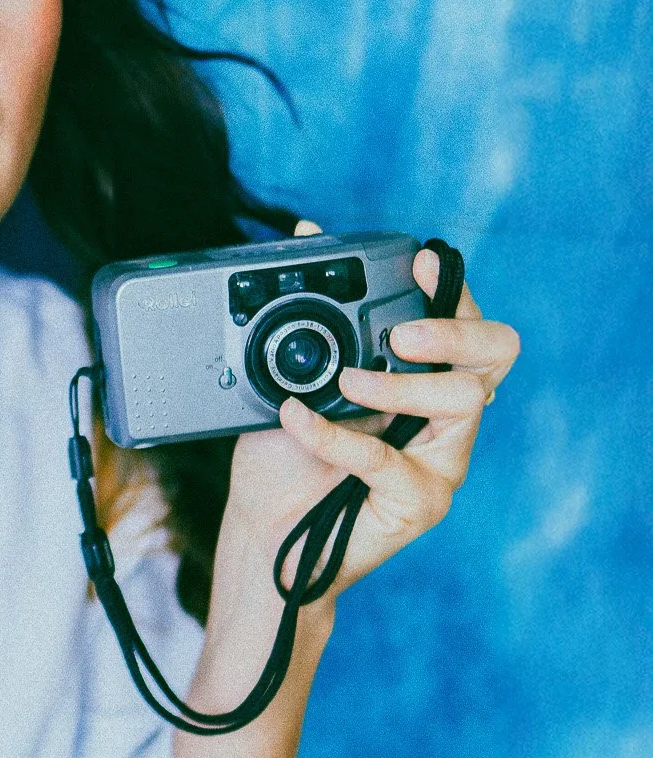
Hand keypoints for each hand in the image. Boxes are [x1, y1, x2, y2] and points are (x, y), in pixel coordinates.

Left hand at [223, 220, 520, 599]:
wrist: (263, 527)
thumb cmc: (286, 451)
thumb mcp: (290, 369)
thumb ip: (308, 312)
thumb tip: (305, 231)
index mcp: (425, 374)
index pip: (466, 322)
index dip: (451, 287)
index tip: (419, 259)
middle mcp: (445, 413)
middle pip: (495, 355)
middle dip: (456, 332)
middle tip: (403, 335)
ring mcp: (441, 459)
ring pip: (462, 401)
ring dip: (402, 383)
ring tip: (347, 382)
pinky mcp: (421, 501)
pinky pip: (389, 460)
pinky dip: (337, 435)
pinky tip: (299, 420)